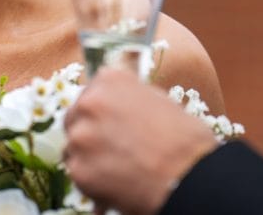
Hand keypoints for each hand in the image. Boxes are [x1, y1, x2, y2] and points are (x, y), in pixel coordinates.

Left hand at [63, 68, 218, 214]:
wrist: (190, 174)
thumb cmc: (183, 138)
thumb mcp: (157, 100)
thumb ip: (128, 98)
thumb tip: (116, 106)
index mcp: (110, 80)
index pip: (91, 91)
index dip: (99, 111)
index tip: (107, 123)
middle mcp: (90, 102)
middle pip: (75, 117)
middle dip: (88, 132)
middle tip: (108, 148)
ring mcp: (81, 136)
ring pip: (72, 148)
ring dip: (88, 157)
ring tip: (115, 168)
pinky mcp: (79, 169)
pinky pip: (77, 174)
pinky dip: (91, 181)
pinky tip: (114, 183)